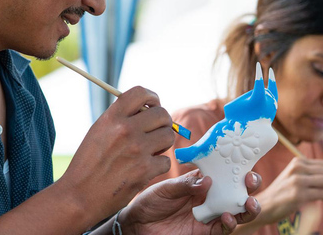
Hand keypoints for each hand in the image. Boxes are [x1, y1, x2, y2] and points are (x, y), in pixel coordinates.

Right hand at [57, 86, 174, 225]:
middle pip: (162, 114)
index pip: (140, 92)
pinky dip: (158, 165)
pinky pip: (166, 160)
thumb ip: (120, 118)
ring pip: (168, 136)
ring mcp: (137, 150)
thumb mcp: (98, 131)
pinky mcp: (145, 170)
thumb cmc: (88, 164)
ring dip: (163, 143)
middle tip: (154, 132)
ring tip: (150, 150)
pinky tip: (145, 168)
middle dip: (162, 122)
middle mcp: (125, 130)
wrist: (80, 195)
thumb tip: (146, 109)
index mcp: (112, 118)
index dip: (151, 97)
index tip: (153, 105)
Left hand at [119, 169, 260, 234]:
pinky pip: (223, 228)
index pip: (223, 171)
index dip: (237, 166)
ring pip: (237, 211)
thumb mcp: (165, 188)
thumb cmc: (150, 201)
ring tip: (249, 203)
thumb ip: (186, 184)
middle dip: (249, 185)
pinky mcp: (206, 231)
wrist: (138, 224)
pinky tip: (227, 217)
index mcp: (200, 181)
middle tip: (251, 180)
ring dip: (248, 207)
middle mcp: (209, 196)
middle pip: (236, 190)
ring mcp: (209, 214)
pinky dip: (230, 223)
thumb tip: (209, 180)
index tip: (246, 161)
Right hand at [255, 157, 322, 224]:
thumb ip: (312, 175)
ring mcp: (297, 181)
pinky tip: (318, 199)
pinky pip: (322, 194)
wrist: (264, 205)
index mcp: (297, 162)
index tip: (320, 184)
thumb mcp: (294, 177)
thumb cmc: (282, 193)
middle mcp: (297, 168)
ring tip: (318, 193)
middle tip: (319, 189)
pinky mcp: (299, 195)